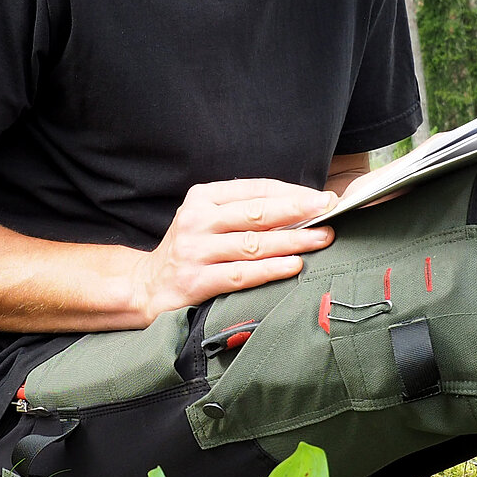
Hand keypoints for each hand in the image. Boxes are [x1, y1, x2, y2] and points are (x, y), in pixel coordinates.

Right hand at [136, 178, 336, 321]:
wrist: (147, 287)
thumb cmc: (191, 250)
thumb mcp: (208, 220)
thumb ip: (244, 211)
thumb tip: (302, 207)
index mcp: (203, 197)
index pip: (255, 189)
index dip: (292, 193)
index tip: (322, 198)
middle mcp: (197, 221)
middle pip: (256, 213)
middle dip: (298, 211)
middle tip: (329, 212)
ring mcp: (195, 251)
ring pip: (253, 244)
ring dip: (293, 241)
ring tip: (322, 239)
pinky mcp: (196, 281)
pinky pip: (241, 274)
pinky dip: (270, 270)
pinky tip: (294, 266)